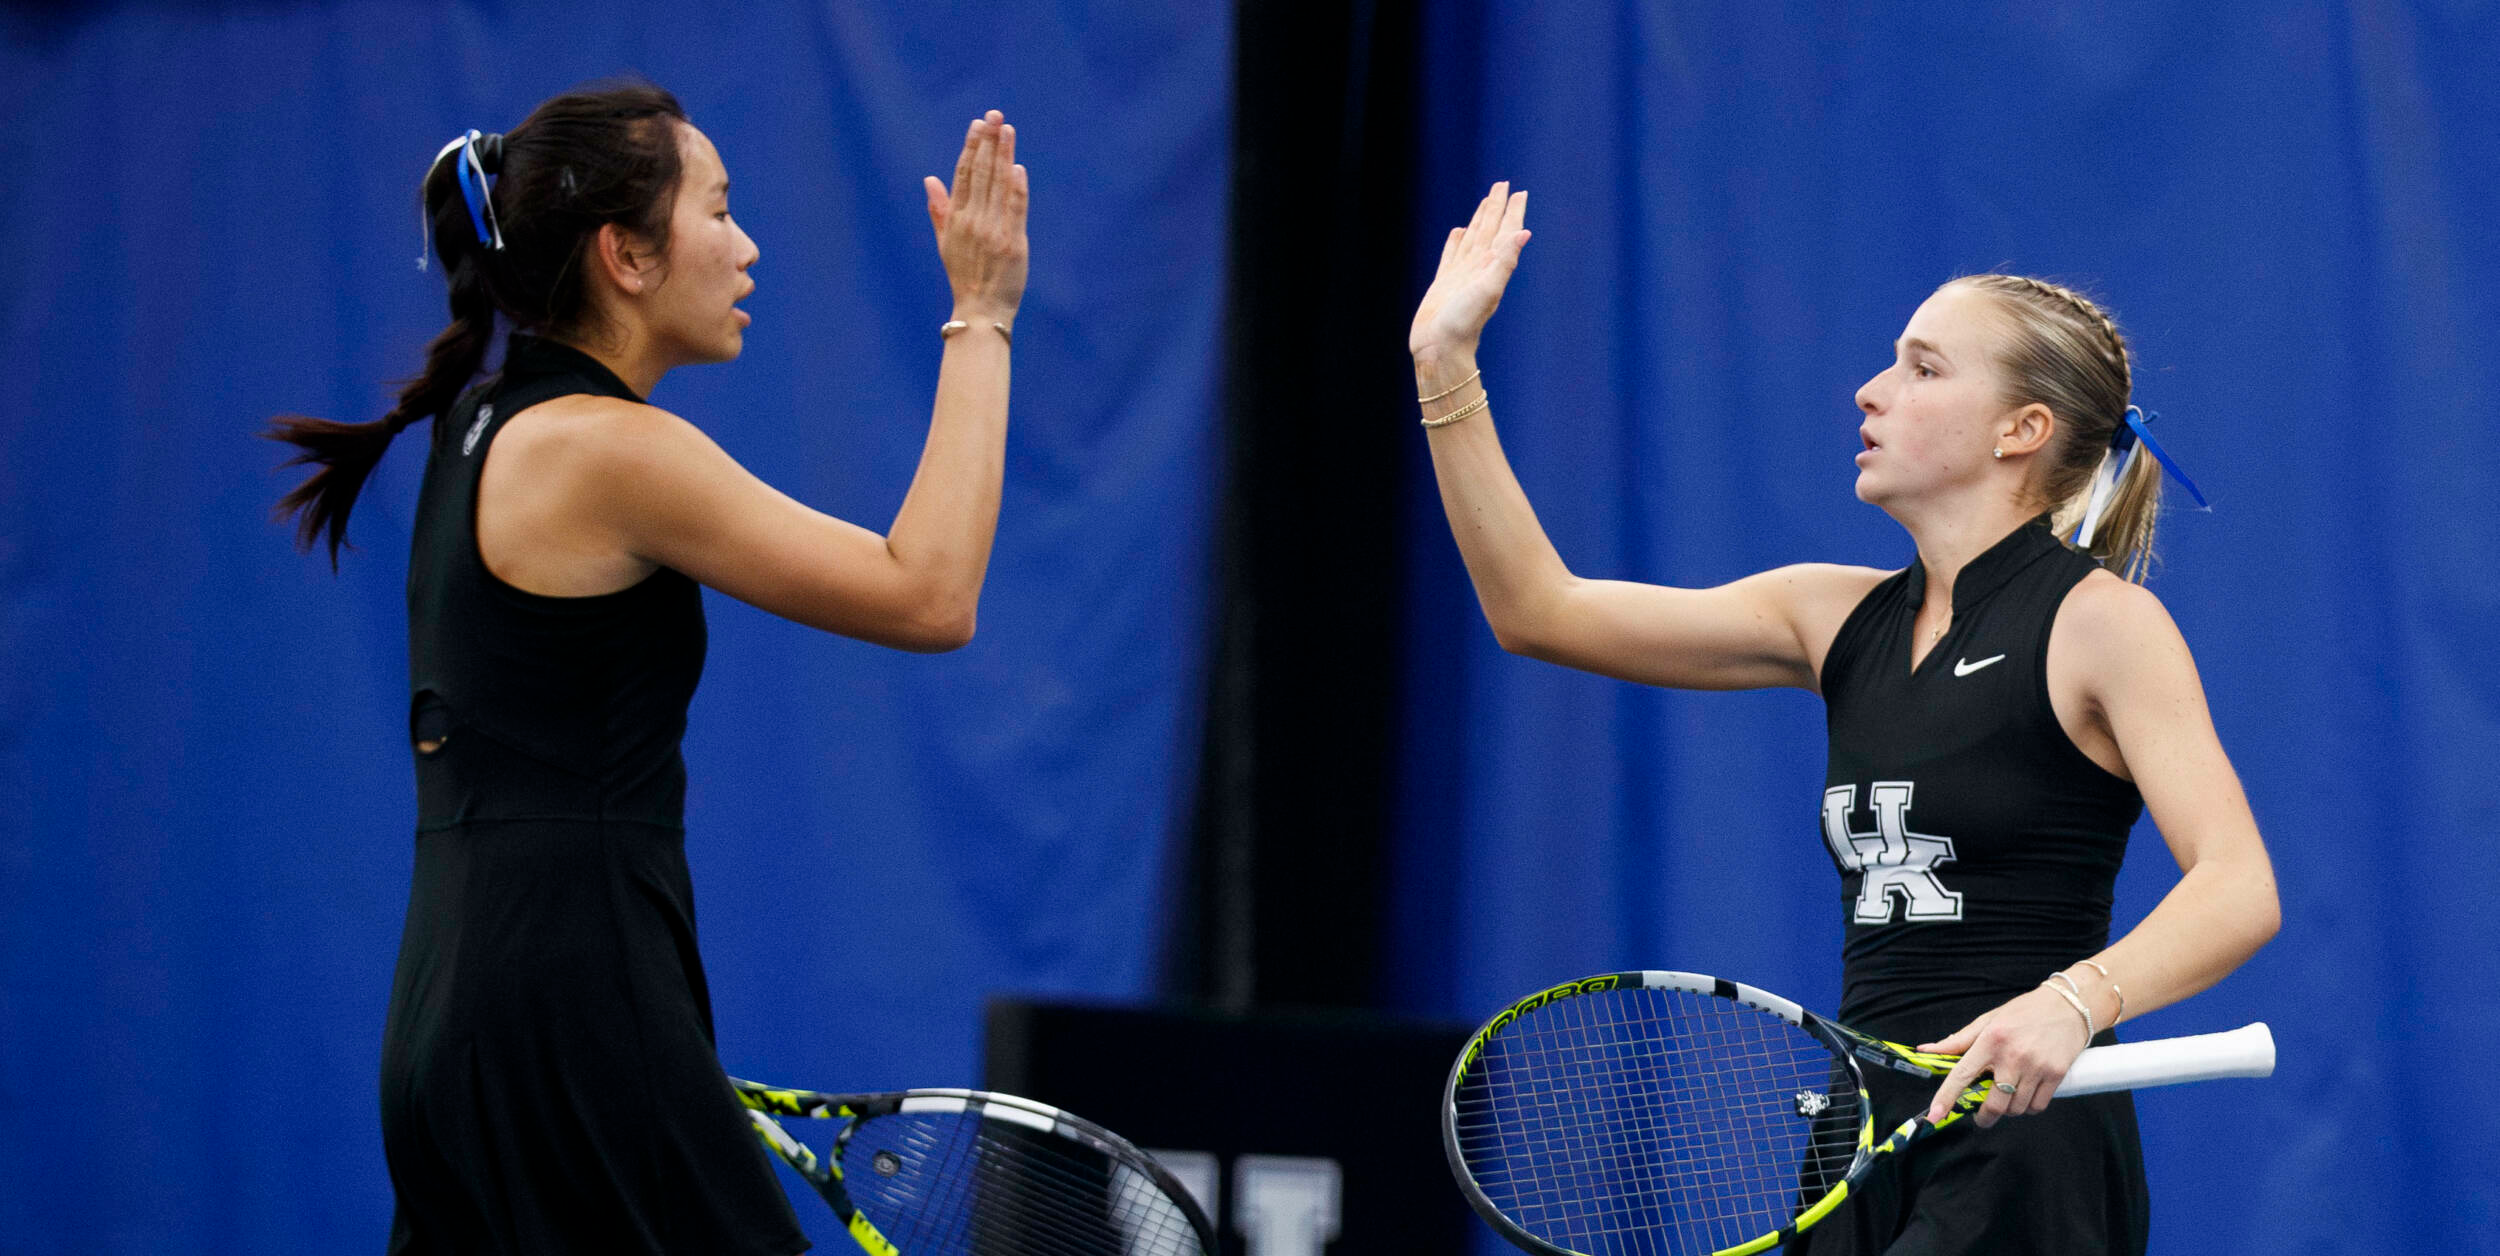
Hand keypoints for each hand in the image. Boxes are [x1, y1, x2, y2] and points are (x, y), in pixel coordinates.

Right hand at [925, 111, 1029, 320]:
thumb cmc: (964, 276)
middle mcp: (972, 221)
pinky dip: (1017, 188)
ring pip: (998, 185)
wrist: (981, 310)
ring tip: (1008, 130)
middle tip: (995, 115)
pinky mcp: (1013, 242)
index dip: (971, 147)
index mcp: (956, 219)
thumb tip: (930, 179)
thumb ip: (939, 209)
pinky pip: (1015, 209)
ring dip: (1003, 155)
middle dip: (988, 142)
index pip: (963, 175)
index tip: (978, 124)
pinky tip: (1018, 167)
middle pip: (981, 173)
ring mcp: (993, 231)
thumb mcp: (945, 242)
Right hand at [1409, 181, 1530, 358]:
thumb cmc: (1464, 323)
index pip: (1504, 232)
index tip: (1518, 191)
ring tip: (1485, 202)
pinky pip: (1452, 254)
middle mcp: (1479, 268)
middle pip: (1490, 230)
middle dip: (1497, 207)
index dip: (1512, 212)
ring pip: (1473, 239)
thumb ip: (1505, 260)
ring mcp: (1461, 275)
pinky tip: (1459, 232)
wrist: (1440, 348)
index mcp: (1491, 266)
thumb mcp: (1488, 289)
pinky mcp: (1444, 283)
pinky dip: (1456, 242)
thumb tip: (1524, 233)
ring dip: (1480, 220)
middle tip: (1502, 185)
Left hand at [1918, 986, 2094, 1128]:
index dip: (1946, 1097)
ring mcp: (2036, 1067)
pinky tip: (2025, 1097)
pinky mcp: (2056, 1074)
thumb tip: (1926, 1050)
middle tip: (1981, 1115)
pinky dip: (2028, 1108)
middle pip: (1994, 1103)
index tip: (1934, 1115)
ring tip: (2007, 1098)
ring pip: (2016, 1108)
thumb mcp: (1988, 1020)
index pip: (1962, 1074)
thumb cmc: (2024, 1012)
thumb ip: (1958, 1040)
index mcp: (1990, 1040)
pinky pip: (2038, 1106)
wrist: (2068, 1005)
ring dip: (2008, 1111)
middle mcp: (2012, 1056)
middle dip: (1984, 1117)